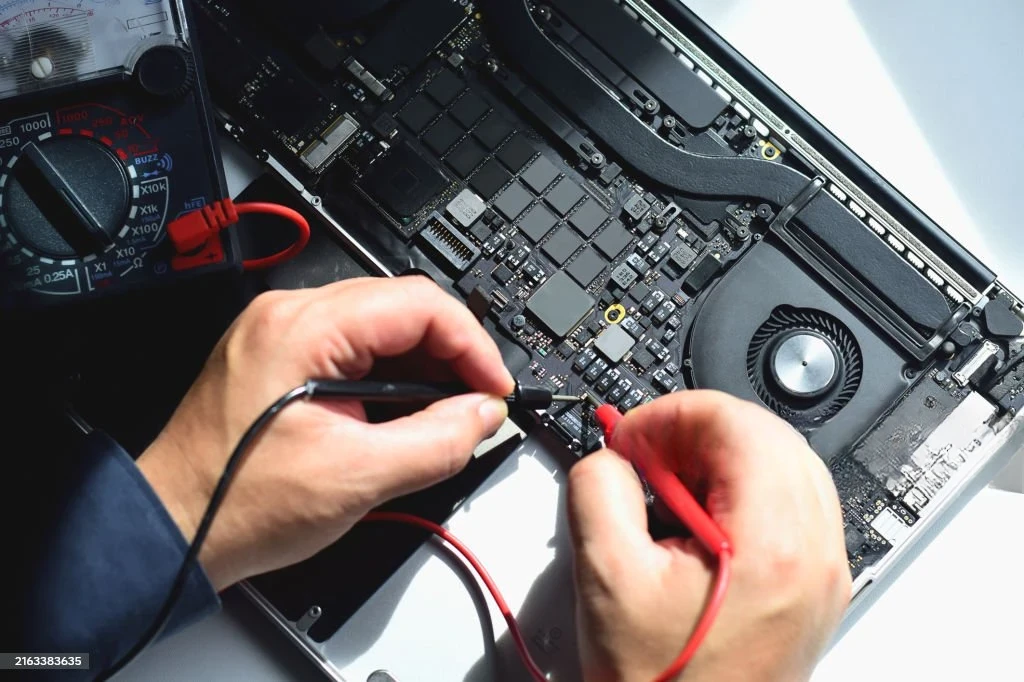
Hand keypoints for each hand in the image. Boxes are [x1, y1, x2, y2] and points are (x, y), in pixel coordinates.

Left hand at [138, 277, 513, 590]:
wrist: (175, 529)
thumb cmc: (236, 504)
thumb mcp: (356, 478)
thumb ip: (435, 441)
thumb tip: (482, 415)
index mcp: (301, 328)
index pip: (418, 304)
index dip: (471, 345)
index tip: (494, 388)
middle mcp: (288, 315)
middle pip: (402, 308)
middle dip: (451, 356)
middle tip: (478, 405)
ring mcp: (281, 333)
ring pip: (382, 328)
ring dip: (424, 368)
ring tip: (446, 417)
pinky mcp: (281, 357)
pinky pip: (354, 348)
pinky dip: (391, 377)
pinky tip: (406, 414)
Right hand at [568, 391, 850, 681]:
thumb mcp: (604, 577)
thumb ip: (599, 488)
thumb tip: (613, 456)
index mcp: (773, 545)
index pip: (735, 423)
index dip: (671, 415)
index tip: (632, 437)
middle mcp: (815, 554)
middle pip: (766, 434)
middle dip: (696, 431)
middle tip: (645, 455)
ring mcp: (823, 572)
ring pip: (783, 463)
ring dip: (720, 457)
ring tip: (667, 487)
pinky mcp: (814, 587)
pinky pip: (790, 504)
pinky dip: (742, 490)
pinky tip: (697, 517)